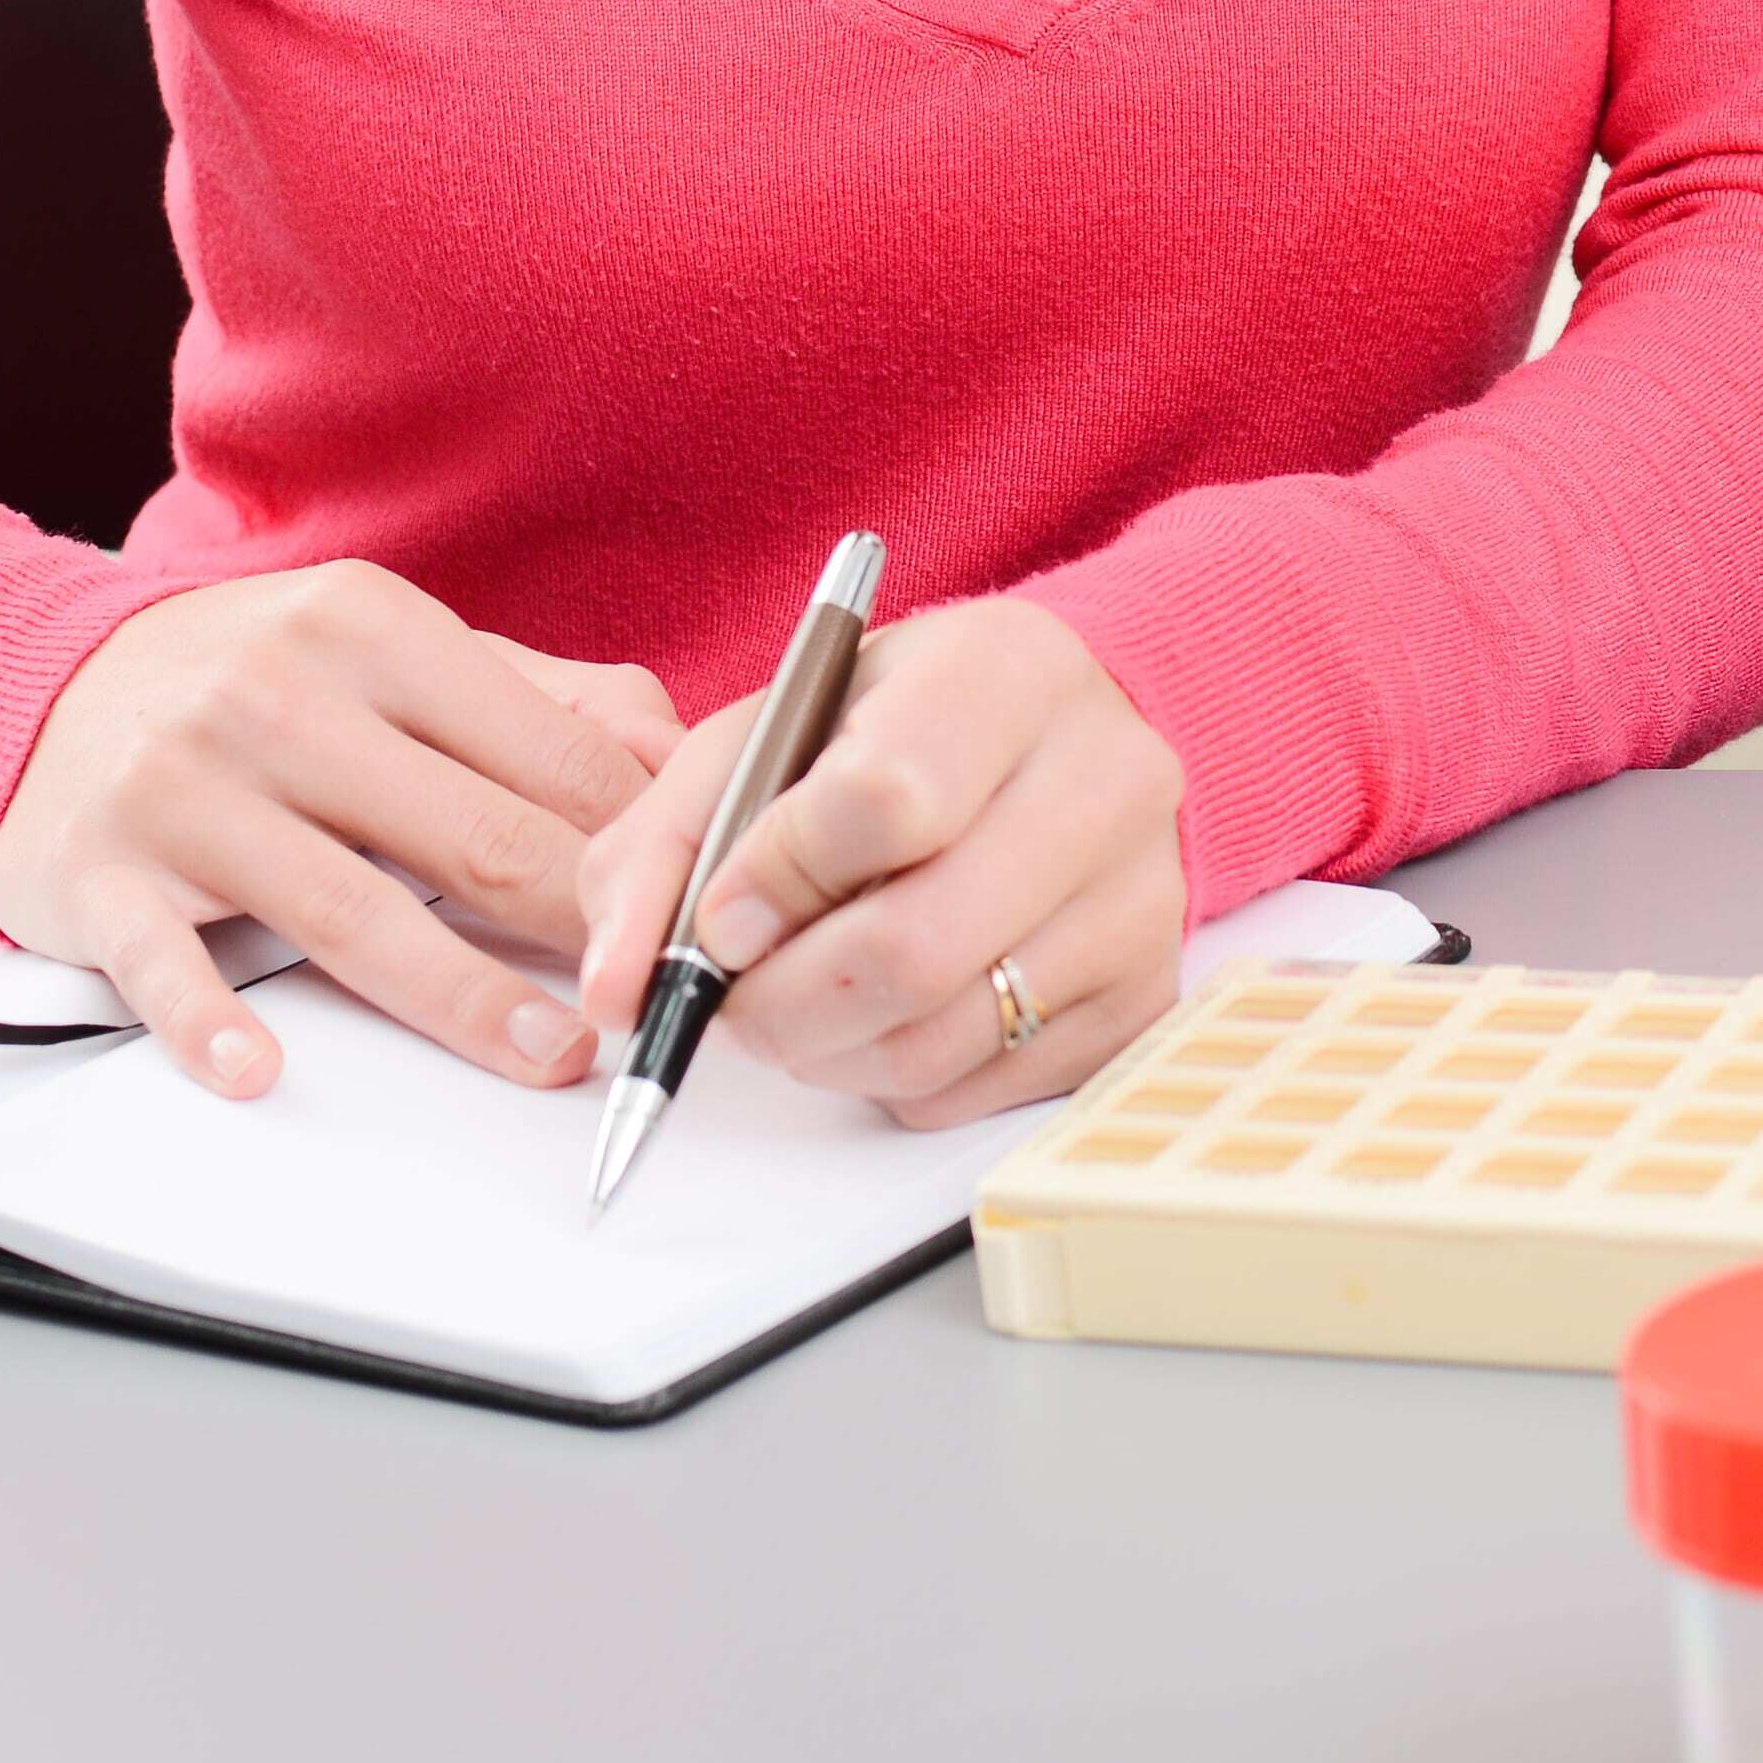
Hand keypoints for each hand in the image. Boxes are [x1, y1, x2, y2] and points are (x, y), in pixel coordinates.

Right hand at [0, 563, 681, 1097]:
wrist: (36, 681)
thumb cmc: (247, 680)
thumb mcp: (388, 647)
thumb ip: (535, 695)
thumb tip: (676, 755)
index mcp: (371, 626)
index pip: (548, 750)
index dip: (637, 846)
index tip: (696, 917)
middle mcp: (279, 694)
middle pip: (473, 833)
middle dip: (581, 927)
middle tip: (657, 1002)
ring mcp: (187, 783)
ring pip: (353, 908)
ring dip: (462, 995)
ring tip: (551, 1056)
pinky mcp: (102, 870)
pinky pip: (165, 960)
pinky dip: (211, 1020)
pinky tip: (260, 1069)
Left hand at [571, 596, 1185, 1128]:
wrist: (1054, 736)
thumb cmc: (892, 729)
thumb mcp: (768, 732)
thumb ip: (665, 844)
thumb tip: (619, 992)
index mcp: (1004, 672)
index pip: (885, 801)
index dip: (777, 880)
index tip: (725, 914)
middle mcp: (1103, 778)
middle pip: (913, 948)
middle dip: (781, 1001)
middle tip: (735, 995)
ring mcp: (1139, 897)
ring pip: (941, 1038)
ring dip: (825, 1050)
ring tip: (798, 1000)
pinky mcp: (1142, 996)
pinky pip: (982, 1090)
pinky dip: (895, 1077)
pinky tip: (881, 1012)